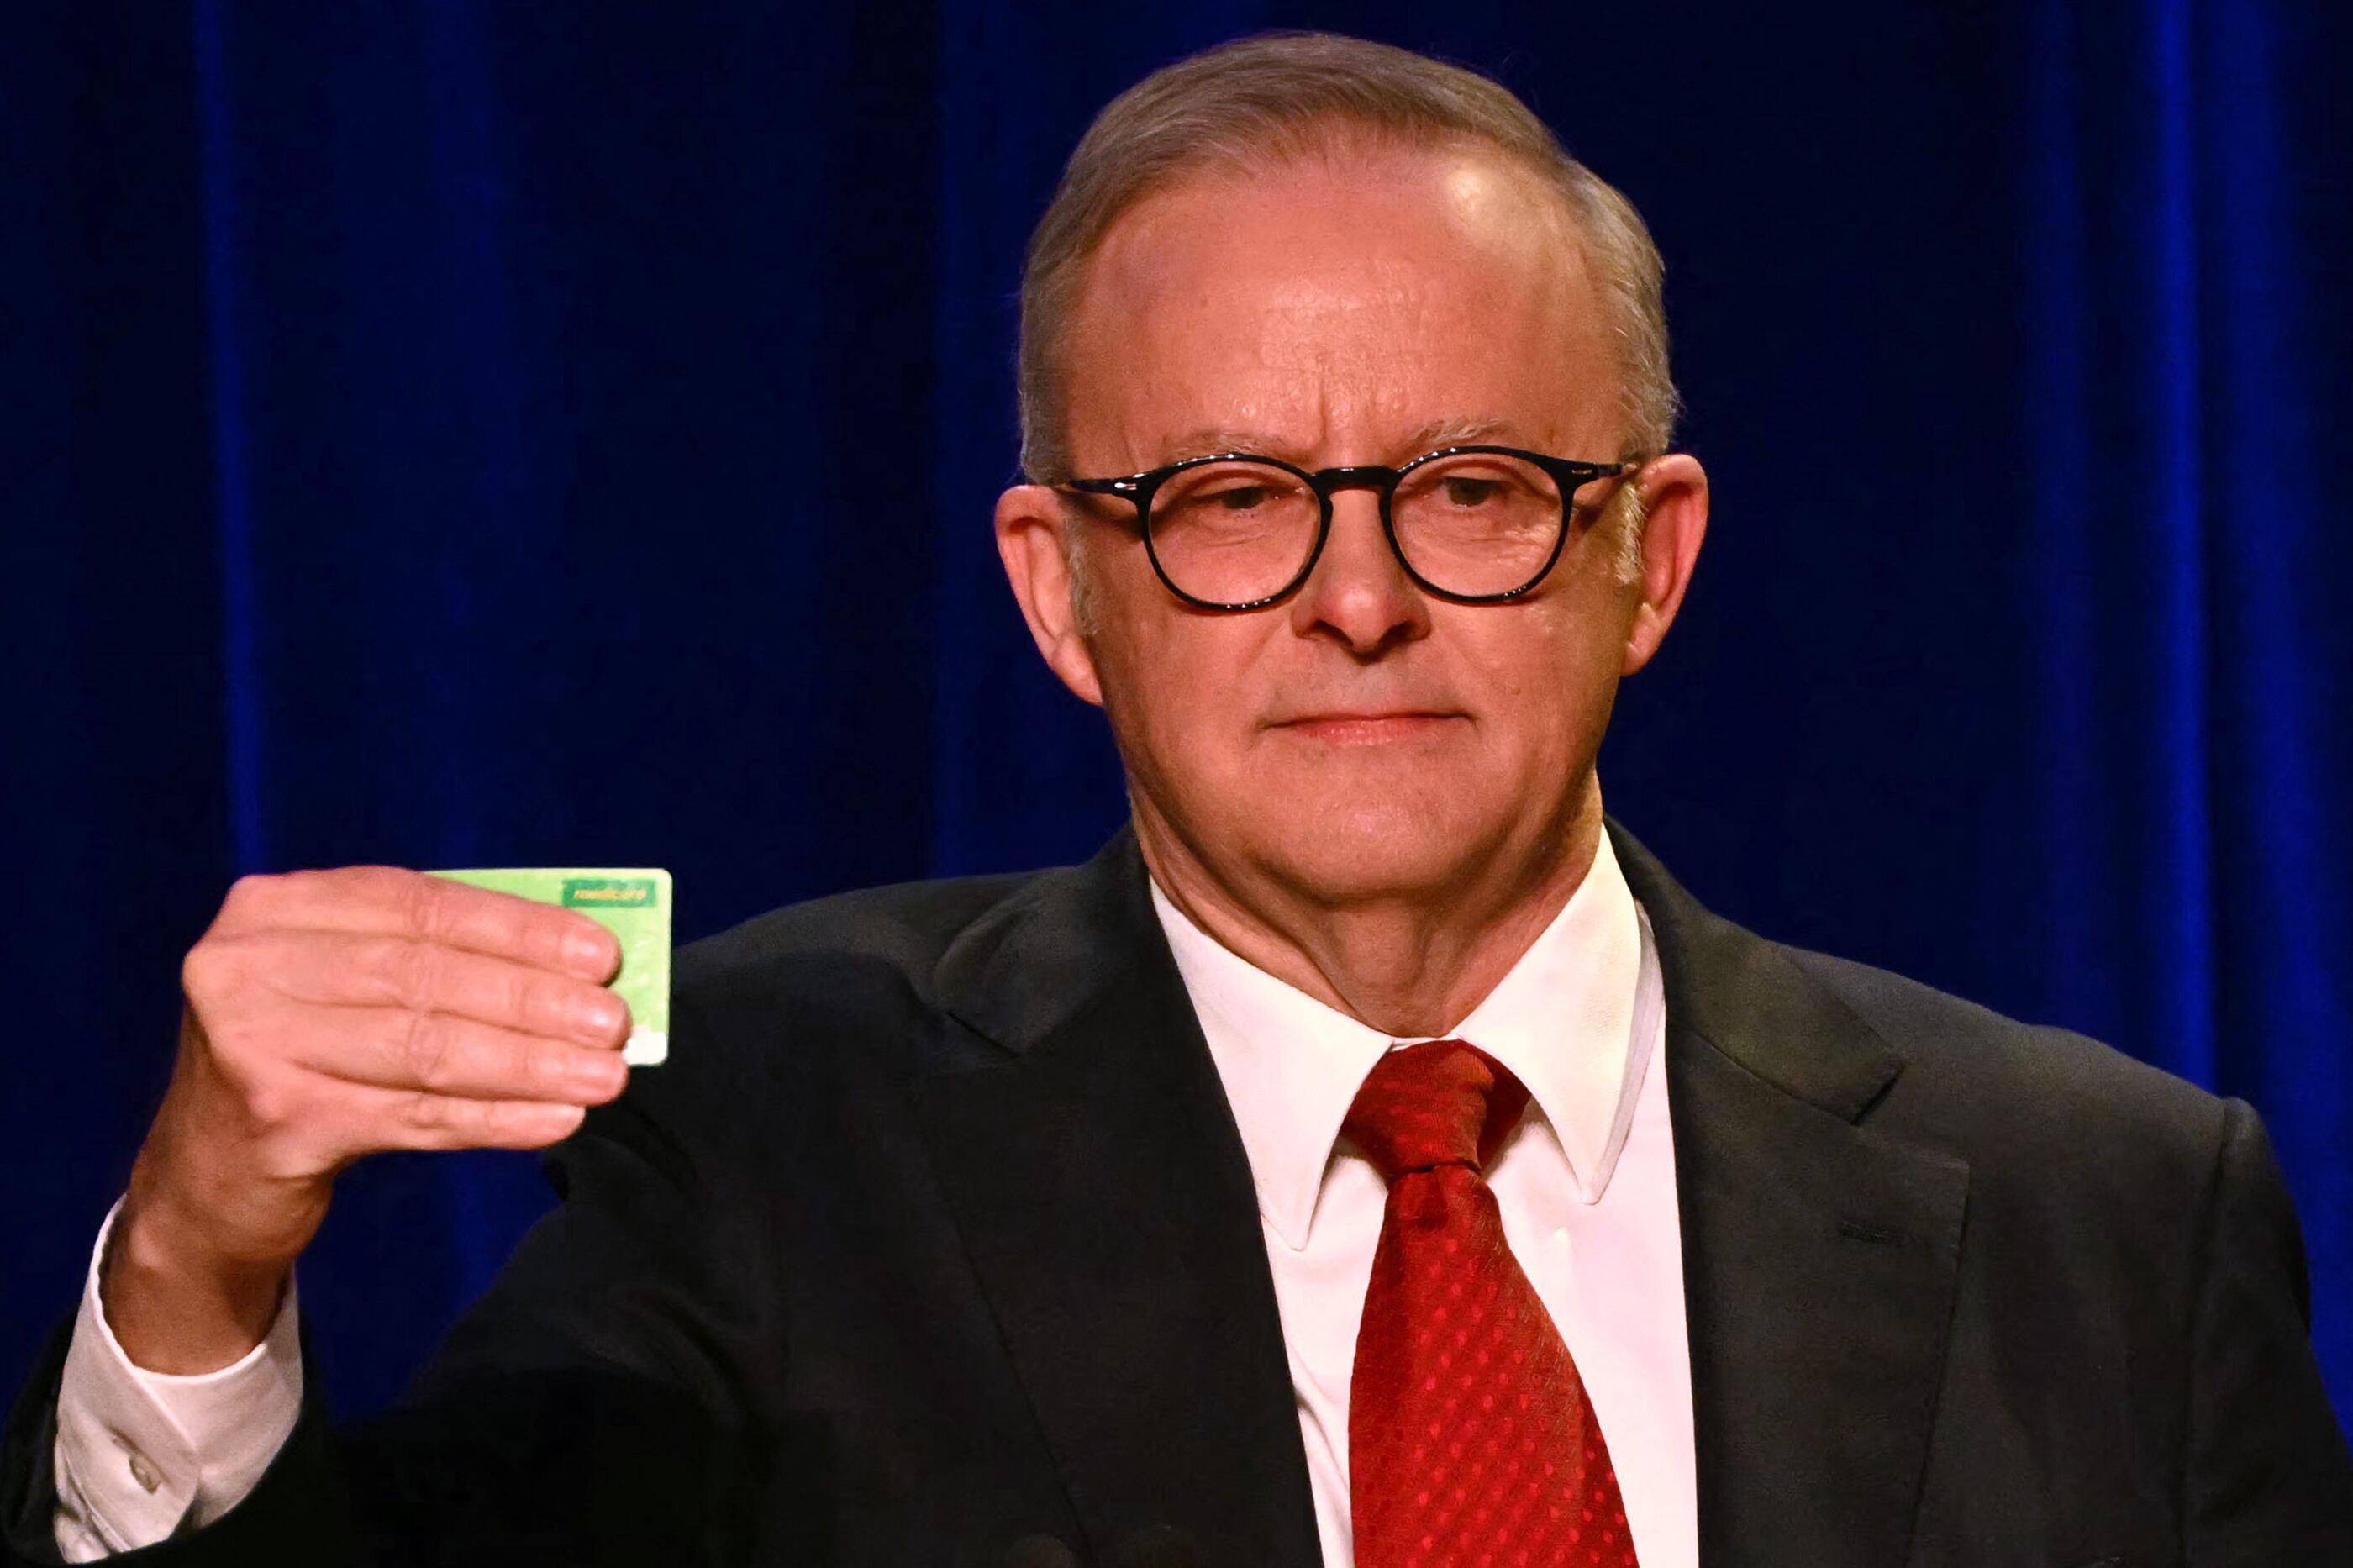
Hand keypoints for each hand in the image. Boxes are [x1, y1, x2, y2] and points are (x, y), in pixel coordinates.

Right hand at [105, 867, 629, 1372]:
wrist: (205, 1175)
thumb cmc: (307, 1059)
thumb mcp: (349, 989)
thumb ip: (439, 962)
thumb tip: (574, 969)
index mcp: (280, 907)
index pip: (424, 907)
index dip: (521, 930)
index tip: (601, 954)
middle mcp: (251, 963)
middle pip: (428, 977)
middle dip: (535, 1000)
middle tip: (616, 1022)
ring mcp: (252, 1041)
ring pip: (427, 1048)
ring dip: (530, 1062)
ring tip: (606, 1075)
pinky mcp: (274, 1118)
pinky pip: (412, 1114)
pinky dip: (494, 1117)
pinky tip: (556, 1118)